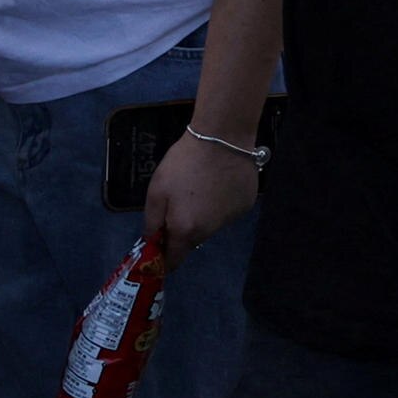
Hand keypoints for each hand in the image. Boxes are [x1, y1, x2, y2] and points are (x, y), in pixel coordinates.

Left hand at [143, 124, 261, 250]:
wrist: (222, 137)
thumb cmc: (184, 162)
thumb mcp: (156, 190)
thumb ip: (152, 222)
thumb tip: (152, 243)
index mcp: (186, 230)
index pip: (174, 260)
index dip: (164, 257)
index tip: (159, 246)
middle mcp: (211, 231)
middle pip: (193, 241)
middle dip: (184, 230)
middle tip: (180, 204)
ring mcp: (231, 218)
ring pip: (211, 226)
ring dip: (204, 216)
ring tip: (202, 188)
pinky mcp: (246, 205)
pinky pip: (227, 212)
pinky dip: (221, 204)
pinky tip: (219, 183)